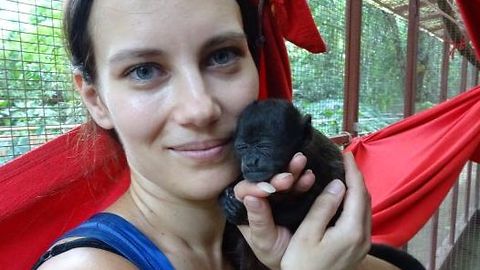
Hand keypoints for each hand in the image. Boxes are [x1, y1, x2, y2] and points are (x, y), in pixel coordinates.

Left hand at [233, 152, 314, 268]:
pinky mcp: (293, 196)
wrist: (297, 260)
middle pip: (264, 179)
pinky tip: (310, 176)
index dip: (255, 186)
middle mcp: (259, 199)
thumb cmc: (275, 254)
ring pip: (281, 178)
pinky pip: (297, 184)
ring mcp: (277, 197)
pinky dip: (303, 179)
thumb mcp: (264, 240)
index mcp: (245, 209)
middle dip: (277, 175)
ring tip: (301, 161)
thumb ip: (258, 220)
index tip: (268, 189)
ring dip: (292, 170)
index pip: (243, 191)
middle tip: (288, 177)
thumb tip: (250, 197)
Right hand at [234, 152, 370, 269]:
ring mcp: (362, 243)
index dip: (352, 170)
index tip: (346, 153)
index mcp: (351, 230)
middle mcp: (363, 236)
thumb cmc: (302, 265)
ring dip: (357, 188)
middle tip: (344, 159)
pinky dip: (355, 201)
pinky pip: (362, 216)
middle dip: (356, 177)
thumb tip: (338, 184)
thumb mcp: (307, 234)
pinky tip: (344, 197)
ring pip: (365, 207)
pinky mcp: (358, 248)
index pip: (357, 192)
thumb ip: (323, 208)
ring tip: (344, 173)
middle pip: (365, 198)